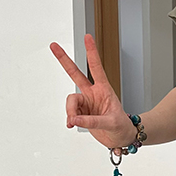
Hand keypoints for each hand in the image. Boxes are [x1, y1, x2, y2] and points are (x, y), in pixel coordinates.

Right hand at [50, 34, 135, 151]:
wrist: (120, 138)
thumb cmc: (121, 127)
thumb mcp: (111, 123)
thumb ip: (92, 121)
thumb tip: (75, 119)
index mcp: (104, 89)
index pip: (96, 68)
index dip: (91, 52)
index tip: (88, 37)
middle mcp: (93, 93)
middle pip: (75, 74)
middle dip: (64, 60)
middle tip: (54, 46)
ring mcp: (86, 102)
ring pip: (71, 101)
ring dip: (71, 111)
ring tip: (74, 122)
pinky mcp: (81, 113)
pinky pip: (71, 113)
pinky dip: (71, 119)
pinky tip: (73, 124)